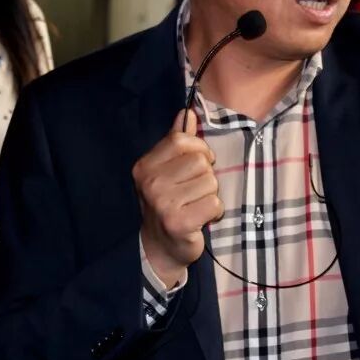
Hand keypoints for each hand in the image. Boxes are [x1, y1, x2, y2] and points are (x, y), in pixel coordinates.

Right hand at [133, 110, 220, 287]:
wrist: (160, 247)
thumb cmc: (169, 202)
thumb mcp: (167, 169)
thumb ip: (177, 141)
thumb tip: (187, 112)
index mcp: (145, 165)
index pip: (181, 140)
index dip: (198, 149)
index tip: (197, 164)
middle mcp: (150, 182)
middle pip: (200, 162)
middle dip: (206, 176)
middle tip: (193, 191)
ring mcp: (163, 203)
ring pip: (211, 182)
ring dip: (211, 195)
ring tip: (196, 204)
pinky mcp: (179, 223)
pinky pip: (214, 203)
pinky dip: (215, 211)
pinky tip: (201, 218)